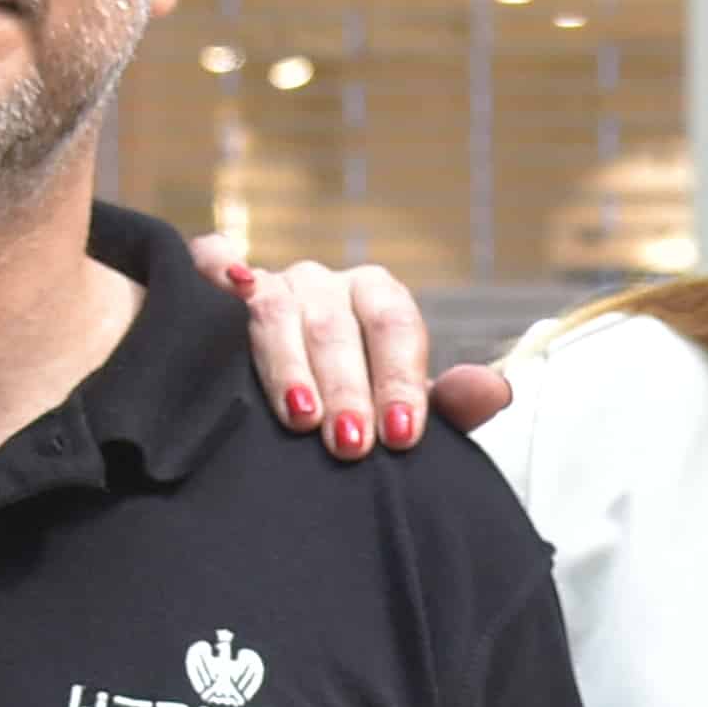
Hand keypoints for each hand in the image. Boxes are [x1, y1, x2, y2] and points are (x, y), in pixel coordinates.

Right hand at [204, 243, 509, 458]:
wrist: (289, 403)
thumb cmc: (354, 404)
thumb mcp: (402, 410)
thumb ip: (449, 404)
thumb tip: (496, 391)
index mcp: (376, 298)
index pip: (395, 325)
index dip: (398, 379)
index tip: (401, 435)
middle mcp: (325, 284)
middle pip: (336, 325)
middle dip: (346, 387)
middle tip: (351, 444)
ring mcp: (270, 281)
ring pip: (276, 309)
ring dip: (288, 364)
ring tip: (302, 417)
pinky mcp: (216, 283)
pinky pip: (211, 262)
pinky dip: (215, 268)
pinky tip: (223, 286)